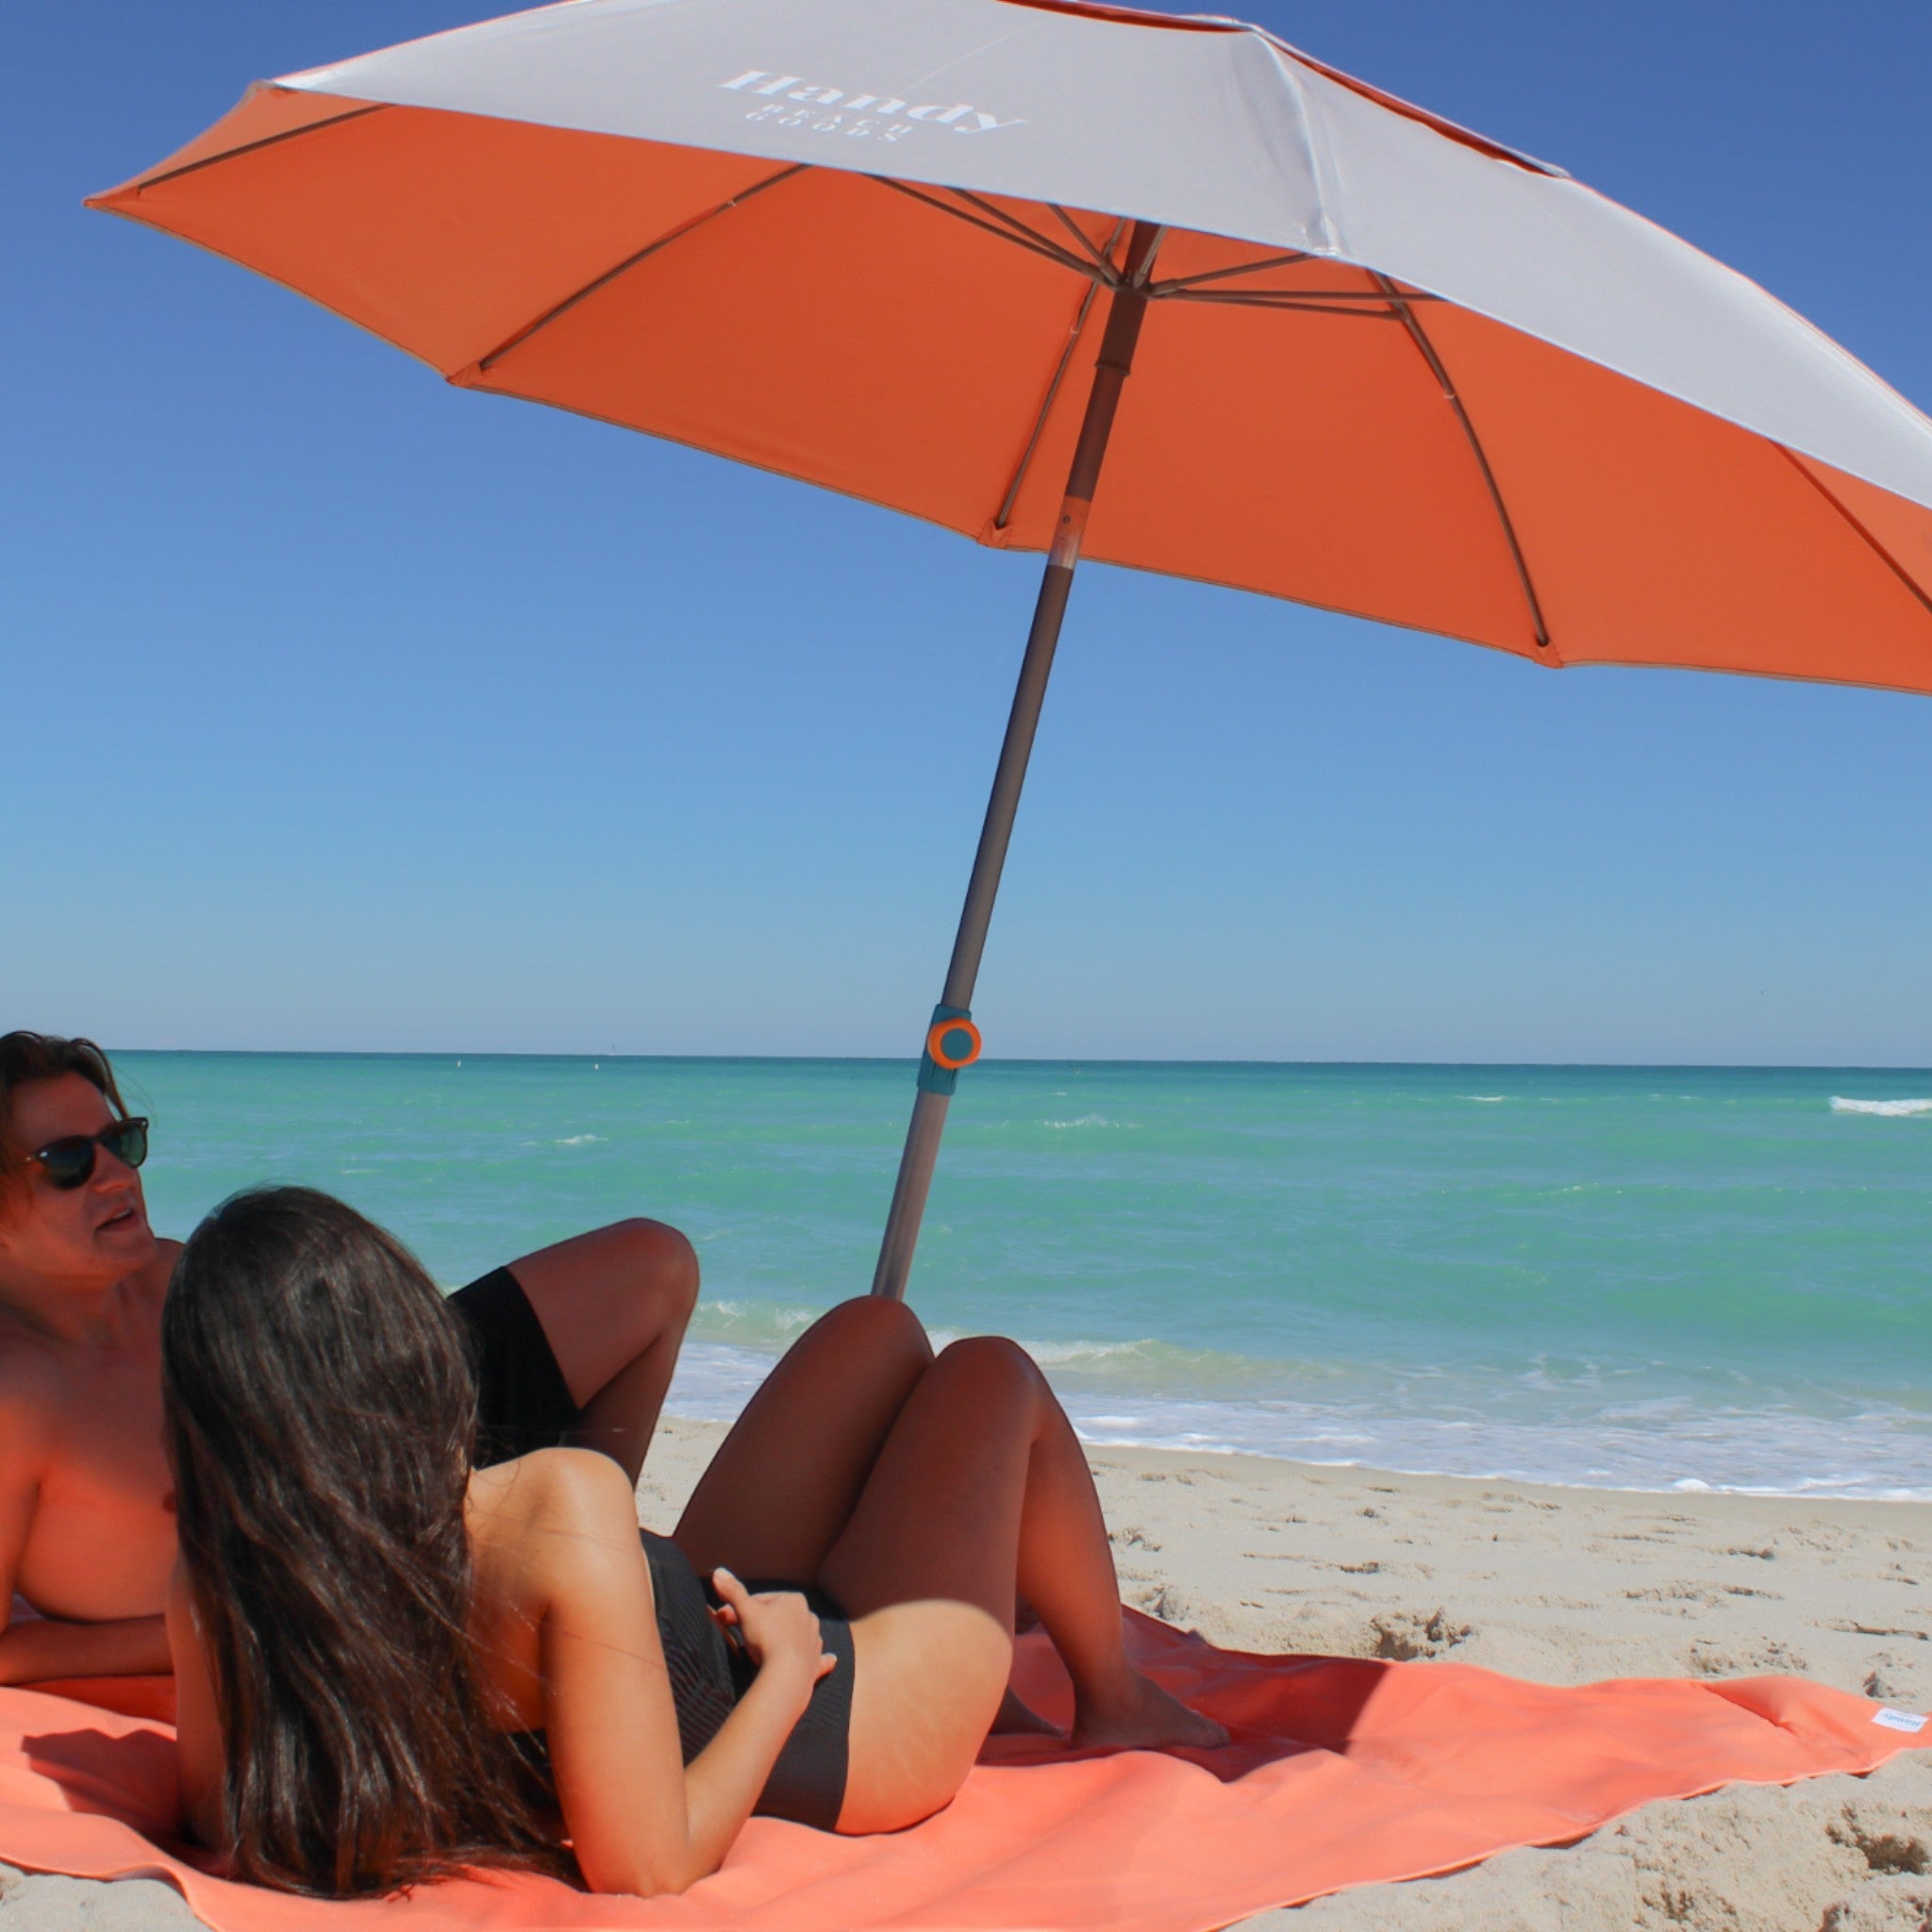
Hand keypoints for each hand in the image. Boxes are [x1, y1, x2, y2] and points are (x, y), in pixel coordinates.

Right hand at [709, 1570, 835, 1697]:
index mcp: (795, 1600)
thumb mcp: (747, 1611)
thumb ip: (734, 1591)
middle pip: (777, 1618)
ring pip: (797, 1636)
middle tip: (737, 1636)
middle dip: (758, 1624)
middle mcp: (809, 1618)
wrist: (787, 1674)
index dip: (739, 1608)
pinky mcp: (816, 1664)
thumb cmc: (768, 1637)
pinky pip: (820, 1658)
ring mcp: (815, 1642)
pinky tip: (831, 1659)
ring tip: (765, 1651)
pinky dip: (822, 1659)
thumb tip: (718, 1571)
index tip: (722, 1619)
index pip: (760, 1600)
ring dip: (784, 1639)